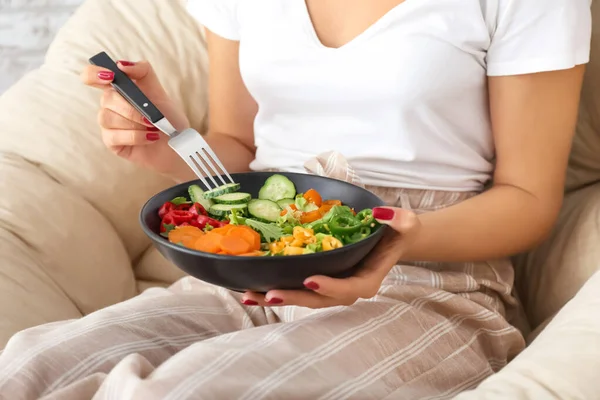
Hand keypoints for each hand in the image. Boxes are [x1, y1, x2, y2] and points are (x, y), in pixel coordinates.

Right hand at [81, 60, 190, 179]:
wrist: (177, 144)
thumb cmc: (168, 118)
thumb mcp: (159, 91)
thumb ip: (143, 72)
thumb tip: (122, 65)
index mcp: (119, 89)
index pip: (91, 75)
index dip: (94, 74)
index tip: (110, 77)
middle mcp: (110, 105)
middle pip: (106, 98)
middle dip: (130, 108)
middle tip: (151, 117)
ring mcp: (109, 124)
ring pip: (108, 118)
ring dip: (135, 123)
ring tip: (153, 128)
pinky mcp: (111, 142)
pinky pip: (114, 136)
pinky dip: (136, 136)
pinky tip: (150, 138)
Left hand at [242, 207, 420, 307]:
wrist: (390, 239)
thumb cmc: (397, 232)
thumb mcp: (406, 223)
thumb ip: (399, 219)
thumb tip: (381, 214)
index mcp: (367, 280)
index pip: (349, 289)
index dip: (330, 287)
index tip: (310, 280)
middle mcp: (347, 288)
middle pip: (319, 300)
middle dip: (294, 298)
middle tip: (269, 294)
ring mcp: (331, 286)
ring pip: (303, 297)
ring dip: (277, 297)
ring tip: (249, 296)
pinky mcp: (318, 280)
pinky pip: (296, 287)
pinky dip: (275, 287)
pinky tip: (251, 286)